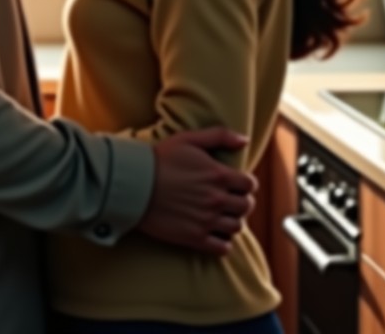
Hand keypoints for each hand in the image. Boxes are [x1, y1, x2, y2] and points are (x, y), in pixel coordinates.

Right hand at [137, 127, 256, 254]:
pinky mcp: (195, 238)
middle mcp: (216, 199)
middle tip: (230, 199)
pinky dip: (223, 242)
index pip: (250, 184)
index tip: (236, 183)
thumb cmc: (161, 158)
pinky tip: (213, 232)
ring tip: (221, 214)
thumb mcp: (189, 139)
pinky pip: (223, 248)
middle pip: (246, 206)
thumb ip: (220, 136)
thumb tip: (245, 140)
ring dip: (232, 220)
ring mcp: (206, 220)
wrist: (135, 184)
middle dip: (241, 201)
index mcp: (218, 175)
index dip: (245, 183)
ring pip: (237, 227)